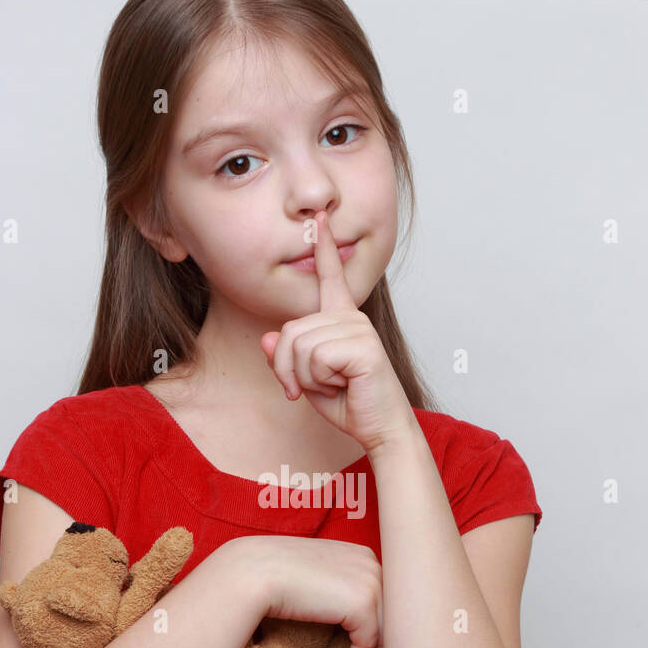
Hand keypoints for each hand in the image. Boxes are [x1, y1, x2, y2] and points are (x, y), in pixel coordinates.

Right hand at [234, 534, 385, 647]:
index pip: (385, 598)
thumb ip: (339, 586)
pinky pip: (368, 642)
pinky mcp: (361, 603)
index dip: (384, 627)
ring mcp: (369, 582)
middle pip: (392, 615)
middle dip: (390, 647)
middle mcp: (372, 564)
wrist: (255, 573)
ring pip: (387, 631)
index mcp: (363, 555)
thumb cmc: (276, 574)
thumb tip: (348, 614)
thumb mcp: (317, 574)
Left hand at [260, 210, 415, 455]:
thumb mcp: (307, 380)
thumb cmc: (349, 404)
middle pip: (289, 331)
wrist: (381, 429)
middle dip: (288, 368)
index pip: (329, 278)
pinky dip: (319, 381)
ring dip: (306, 378)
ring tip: (333, 385)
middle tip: (314, 386)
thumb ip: (286, 358)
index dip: (323, 248)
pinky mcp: (363, 346)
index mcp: (341, 319)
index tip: (320, 218)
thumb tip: (267, 338)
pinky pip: (316, 357)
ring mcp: (359, 328)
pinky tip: (343, 385)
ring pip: (299, 346)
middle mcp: (351, 317)